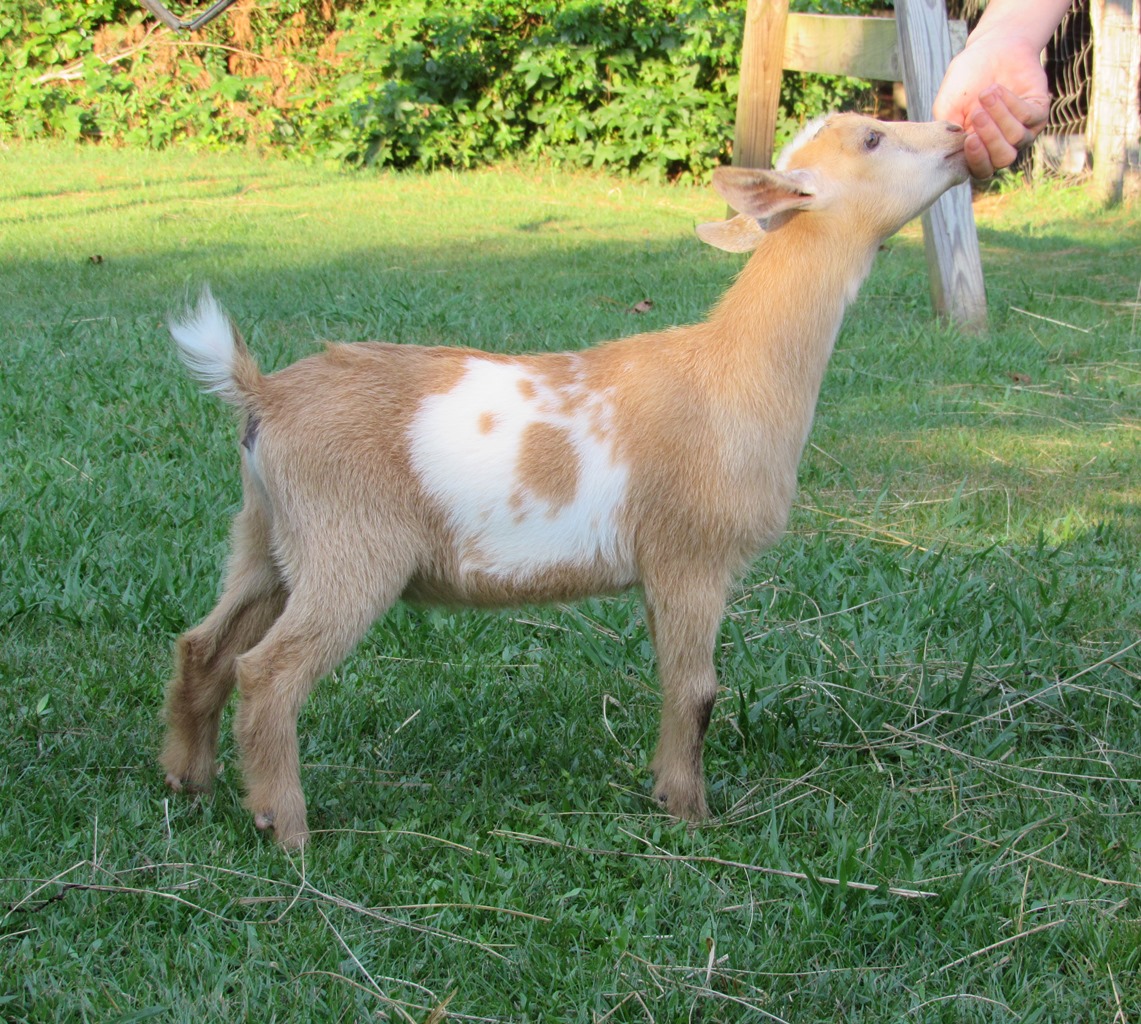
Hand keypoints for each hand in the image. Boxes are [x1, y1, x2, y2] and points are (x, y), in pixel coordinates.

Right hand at [933, 36, 1050, 178]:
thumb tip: (956, 151)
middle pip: (1003, 159)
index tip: (969, 140)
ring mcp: (1023, 128)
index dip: (977, 160)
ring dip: (999, 115)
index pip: (981, 169)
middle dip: (990, 138)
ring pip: (1016, 138)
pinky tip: (997, 89)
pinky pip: (1029, 116)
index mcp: (979, 149)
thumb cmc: (964, 81)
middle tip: (977, 114)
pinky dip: (1011, 103)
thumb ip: (947, 132)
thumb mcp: (947, 109)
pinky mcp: (1039, 110)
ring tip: (986, 93)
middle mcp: (1002, 144)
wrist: (987, 50)